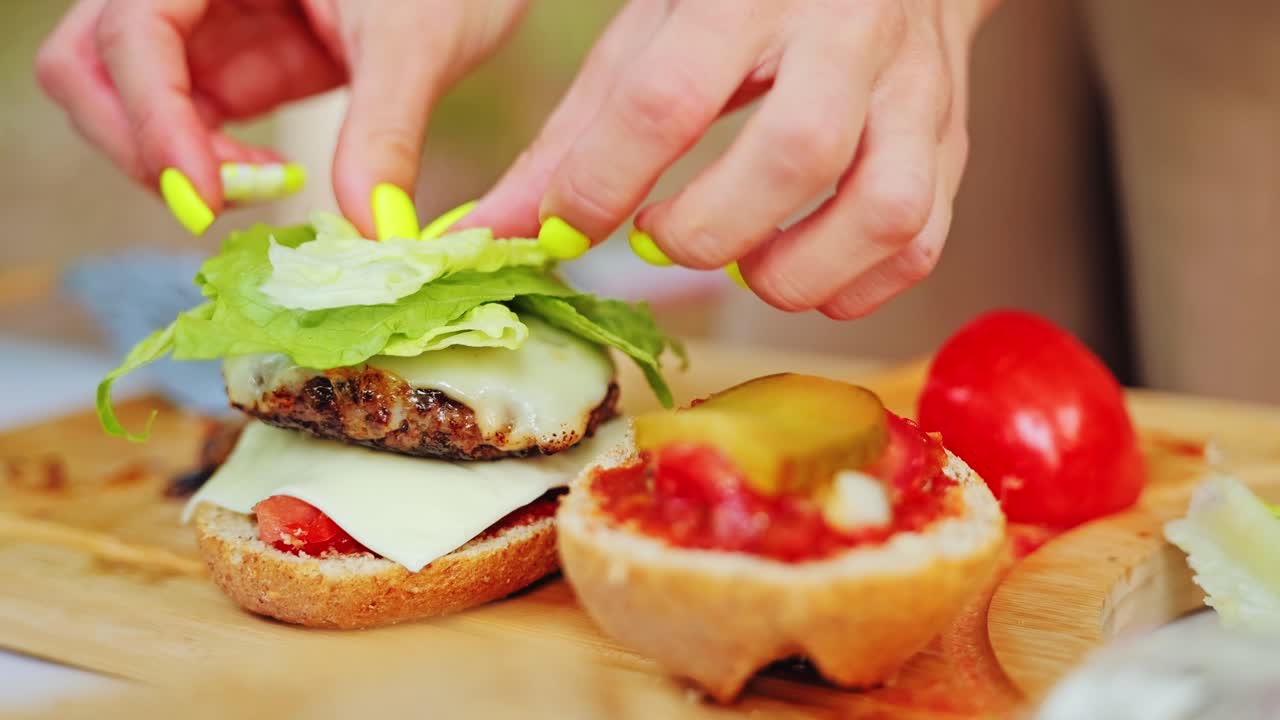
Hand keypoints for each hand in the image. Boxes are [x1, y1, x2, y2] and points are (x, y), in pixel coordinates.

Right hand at [36, 0, 527, 235]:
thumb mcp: (417, 41)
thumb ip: (385, 132)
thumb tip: (371, 229)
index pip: (133, 30)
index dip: (153, 118)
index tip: (203, 198)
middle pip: (92, 62)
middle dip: (141, 142)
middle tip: (214, 203)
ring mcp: (209, 19)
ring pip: (132, 96)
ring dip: (177, 158)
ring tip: (269, 185)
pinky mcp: (238, 56)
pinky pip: (190, 115)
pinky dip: (217, 160)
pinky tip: (279, 178)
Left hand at [467, 0, 997, 318]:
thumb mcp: (653, 32)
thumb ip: (580, 131)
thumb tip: (500, 229)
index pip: (669, 95)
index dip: (604, 181)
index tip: (565, 228)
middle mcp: (848, 33)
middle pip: (794, 156)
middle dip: (708, 231)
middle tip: (660, 242)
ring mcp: (914, 91)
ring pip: (882, 210)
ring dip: (794, 271)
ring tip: (741, 266)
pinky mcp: (950, 144)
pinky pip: (920, 243)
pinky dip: (854, 285)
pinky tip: (802, 271)